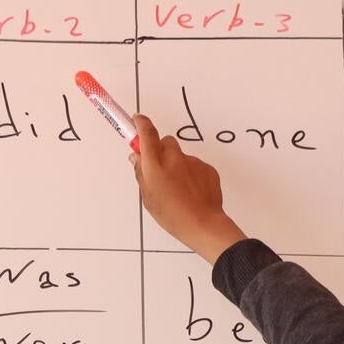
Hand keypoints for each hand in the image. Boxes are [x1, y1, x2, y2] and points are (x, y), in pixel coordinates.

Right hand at [130, 113, 245, 263]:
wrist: (203, 224)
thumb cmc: (173, 216)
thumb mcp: (148, 198)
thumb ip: (141, 174)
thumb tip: (136, 158)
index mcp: (155, 165)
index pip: (147, 133)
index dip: (141, 123)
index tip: (137, 119)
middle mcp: (174, 158)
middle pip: (165, 142)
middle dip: (160, 150)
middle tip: (159, 170)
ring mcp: (193, 162)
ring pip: (181, 156)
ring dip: (177, 166)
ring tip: (178, 189)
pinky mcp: (207, 168)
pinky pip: (195, 166)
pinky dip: (191, 175)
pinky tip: (191, 192)